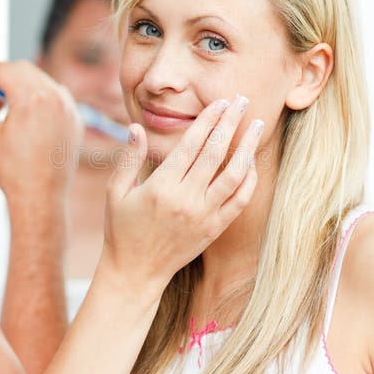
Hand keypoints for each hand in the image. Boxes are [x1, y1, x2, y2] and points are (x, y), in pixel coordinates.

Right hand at [0, 57, 82, 206]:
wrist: (41, 198)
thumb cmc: (14, 172)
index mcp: (31, 100)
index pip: (4, 69)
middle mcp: (54, 98)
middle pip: (23, 69)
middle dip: (1, 73)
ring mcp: (68, 108)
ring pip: (41, 79)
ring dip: (20, 83)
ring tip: (2, 105)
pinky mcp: (75, 118)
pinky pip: (56, 94)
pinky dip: (39, 94)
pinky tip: (25, 112)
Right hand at [100, 96, 262, 289]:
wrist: (135, 273)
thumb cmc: (122, 229)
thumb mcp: (116, 192)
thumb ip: (129, 158)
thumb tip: (136, 126)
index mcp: (161, 186)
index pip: (192, 144)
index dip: (208, 119)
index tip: (220, 102)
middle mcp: (186, 200)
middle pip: (216, 152)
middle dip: (231, 123)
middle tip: (242, 101)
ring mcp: (204, 215)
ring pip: (234, 174)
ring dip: (248, 147)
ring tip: (257, 126)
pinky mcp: (214, 229)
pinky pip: (239, 200)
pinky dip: (249, 179)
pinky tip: (251, 162)